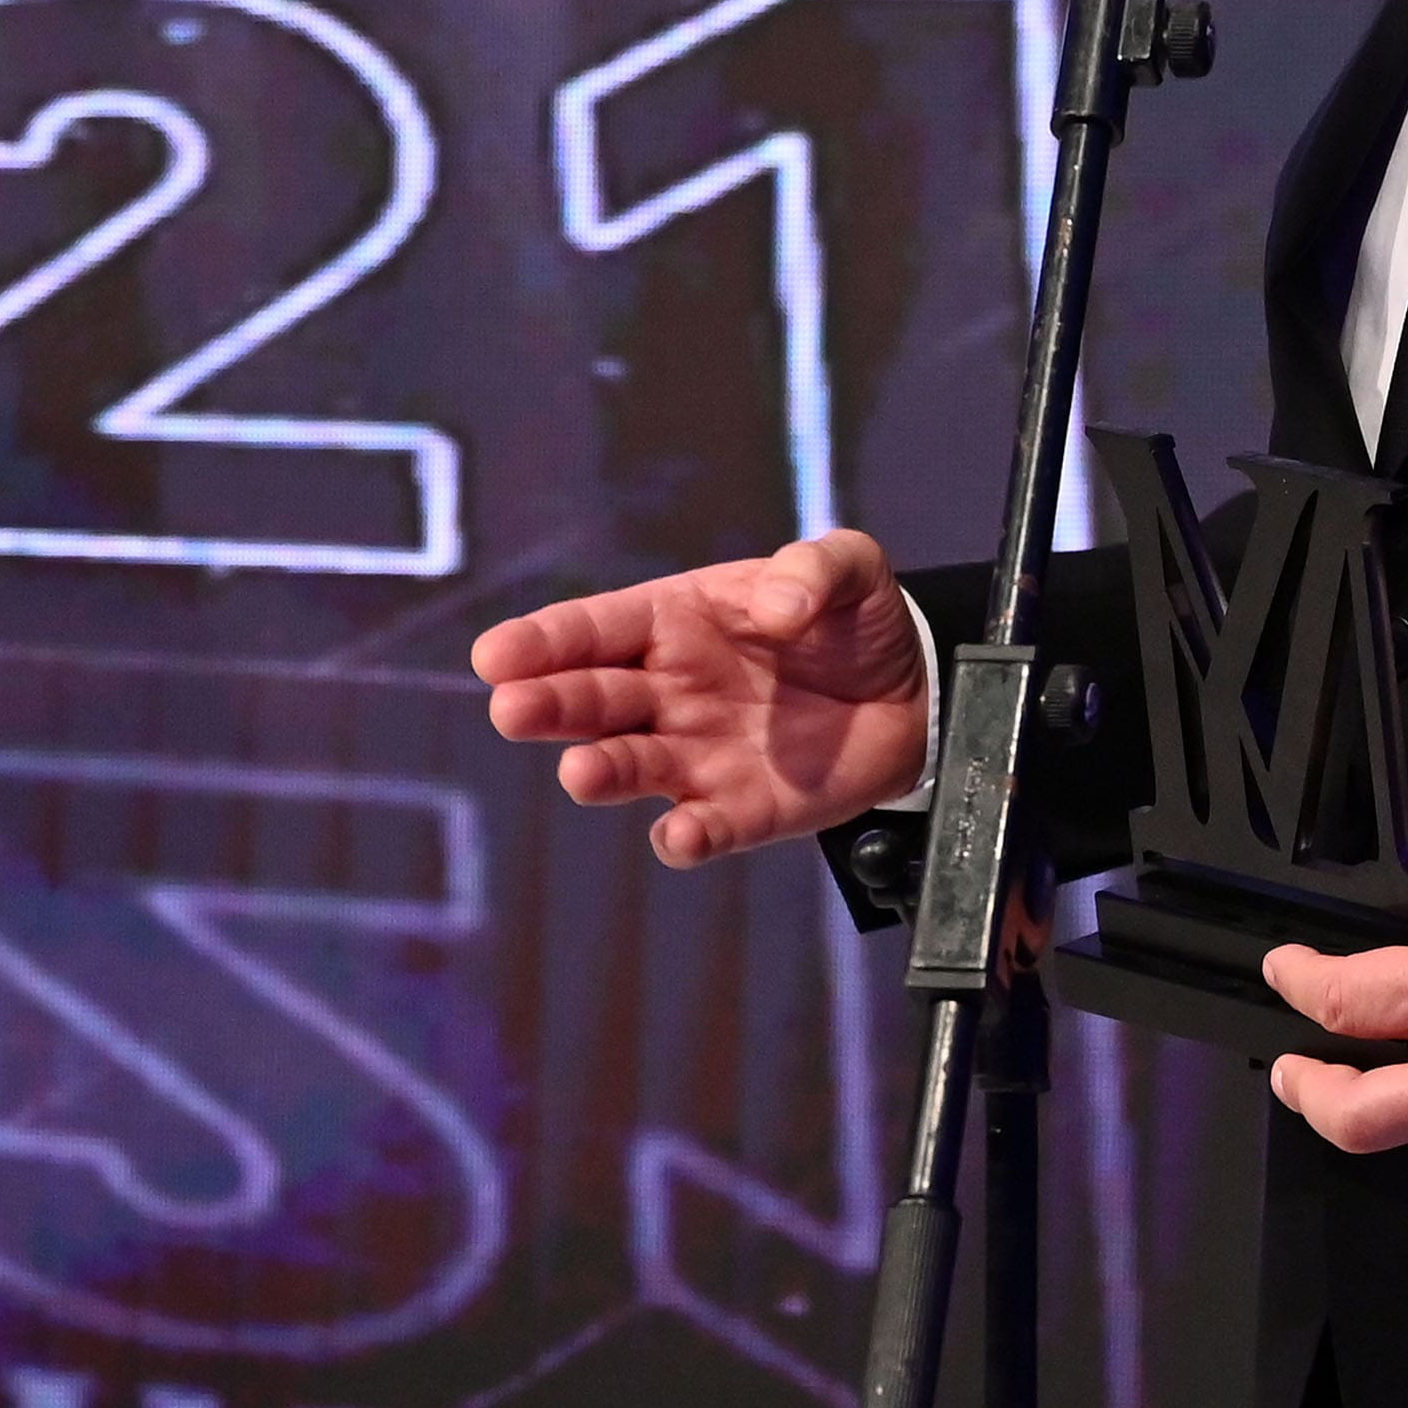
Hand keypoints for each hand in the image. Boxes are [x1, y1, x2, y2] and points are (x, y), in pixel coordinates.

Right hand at [469, 530, 926, 866]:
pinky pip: (702, 828)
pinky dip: (685, 838)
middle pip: (594, 699)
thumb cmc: (851, 621)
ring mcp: (698, 755)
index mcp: (674, 621)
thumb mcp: (847, 569)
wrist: (911, 694)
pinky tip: (680, 836)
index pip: (596, 629)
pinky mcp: (740, 811)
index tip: (496, 656)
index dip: (543, 641)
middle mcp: (668, 691)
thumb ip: (815, 571)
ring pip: (631, 766)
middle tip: (511, 710)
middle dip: (549, 704)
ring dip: (602, 772)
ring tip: (581, 774)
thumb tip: (779, 607)